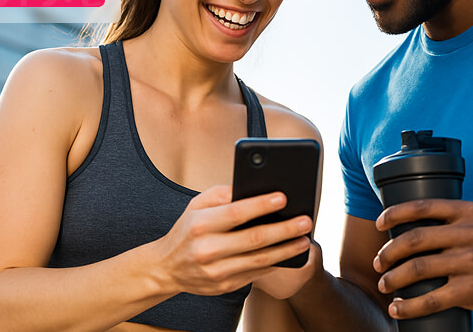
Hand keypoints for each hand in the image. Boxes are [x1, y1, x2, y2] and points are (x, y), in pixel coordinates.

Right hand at [152, 185, 311, 296]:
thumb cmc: (188, 230)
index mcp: (201, 224)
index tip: (283, 198)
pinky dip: (275, 264)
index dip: (261, 205)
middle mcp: (208, 249)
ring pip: (260, 261)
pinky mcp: (225, 286)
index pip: (236, 213)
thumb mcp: (197, 205)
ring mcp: (216, 271)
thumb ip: (223, 194)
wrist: (166, 268)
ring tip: (304, 240)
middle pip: (254, 239)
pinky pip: (256, 274)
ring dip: (286, 250)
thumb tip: (252, 187)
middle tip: (305, 221)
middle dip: (284, 229)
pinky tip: (288, 255)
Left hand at [373, 199, 472, 318]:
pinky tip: (398, 308)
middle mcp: (467, 234)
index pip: (422, 206)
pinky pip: (431, 299)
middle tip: (379, 262)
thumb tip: (412, 224)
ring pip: (418, 269)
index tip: (379, 223)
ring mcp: (469, 263)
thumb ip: (451, 218)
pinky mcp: (471, 290)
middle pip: (414, 240)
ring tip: (384, 284)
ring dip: (393, 278)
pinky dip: (409, 306)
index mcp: (466, 212)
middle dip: (389, 252)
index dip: (394, 213)